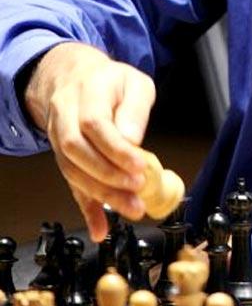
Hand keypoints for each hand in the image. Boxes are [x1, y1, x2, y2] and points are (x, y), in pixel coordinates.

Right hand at [24, 42, 155, 240]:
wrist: (75, 77)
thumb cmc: (111, 82)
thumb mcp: (135, 83)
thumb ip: (135, 109)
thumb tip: (132, 140)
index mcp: (87, 91)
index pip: (94, 123)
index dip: (116, 149)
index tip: (140, 166)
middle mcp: (65, 114)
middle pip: (76, 149)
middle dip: (108, 174)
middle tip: (138, 188)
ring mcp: (58, 136)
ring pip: (71, 170)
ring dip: (101, 194)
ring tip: (131, 208)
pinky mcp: (61, 156)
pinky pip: (70, 184)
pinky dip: (86, 208)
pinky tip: (100, 228)